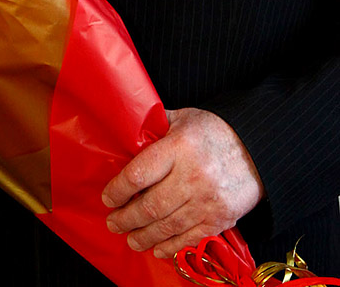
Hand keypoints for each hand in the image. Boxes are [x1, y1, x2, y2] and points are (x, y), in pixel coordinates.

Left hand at [102, 107, 263, 258]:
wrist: (258, 148)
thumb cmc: (214, 131)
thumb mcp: (184, 118)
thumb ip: (156, 127)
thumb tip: (127, 132)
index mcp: (179, 147)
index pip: (139, 174)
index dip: (118, 190)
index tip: (108, 197)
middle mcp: (192, 176)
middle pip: (150, 206)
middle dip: (126, 218)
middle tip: (113, 222)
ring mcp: (207, 201)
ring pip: (167, 226)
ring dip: (143, 236)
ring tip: (129, 238)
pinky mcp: (220, 219)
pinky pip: (190, 238)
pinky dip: (170, 247)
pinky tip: (156, 248)